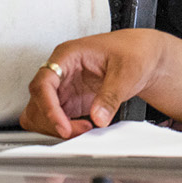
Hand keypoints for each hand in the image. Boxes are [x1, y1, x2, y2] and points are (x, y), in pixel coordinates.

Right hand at [20, 29, 166, 138]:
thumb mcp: (126, 71)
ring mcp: (64, 88)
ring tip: (84, 130)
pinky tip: (84, 129)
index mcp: (67, 56)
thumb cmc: (133, 51)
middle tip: (79, 130)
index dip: (48, 107)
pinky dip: (65, 129)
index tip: (62, 126)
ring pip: (41, 113)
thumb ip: (110, 95)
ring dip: (56, 126)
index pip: (43, 83)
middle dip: (53, 121)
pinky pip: (56, 119)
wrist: (143, 56)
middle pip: (38, 101)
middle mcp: (61, 72)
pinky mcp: (71, 102)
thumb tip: (97, 117)